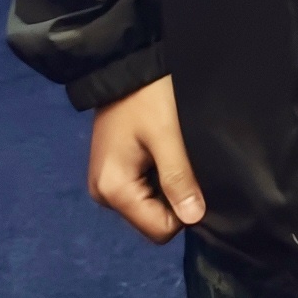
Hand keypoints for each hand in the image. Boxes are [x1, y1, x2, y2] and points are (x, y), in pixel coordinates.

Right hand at [86, 75, 203, 242]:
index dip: (184, 210)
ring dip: (168, 187)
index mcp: (113, 190)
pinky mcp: (113, 173)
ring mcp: (106, 185)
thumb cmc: (147, 98)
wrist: (124, 66)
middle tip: (181, 161)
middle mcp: (104, 195)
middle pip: (154, 221)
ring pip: (151, 207)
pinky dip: (159, 178)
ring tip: (170, 154)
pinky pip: (145, 191)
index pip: (160, 230)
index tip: (191, 178)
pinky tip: (161, 153)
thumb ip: (179, 179)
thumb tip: (194, 219)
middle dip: (175, 198)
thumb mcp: (167, 136)